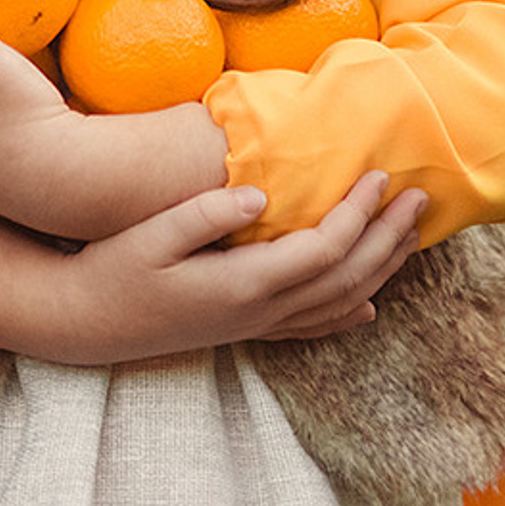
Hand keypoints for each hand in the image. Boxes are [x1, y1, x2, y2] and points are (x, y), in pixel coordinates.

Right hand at [12, 170, 427, 364]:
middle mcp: (259, 312)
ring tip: (407, 236)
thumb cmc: (113, 269)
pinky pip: (311, 326)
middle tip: (419, 199)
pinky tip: (366, 304)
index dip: (358, 213)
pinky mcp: (243, 329)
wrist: (85, 323)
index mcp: (243, 284)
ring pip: (337, 303)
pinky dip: (346, 311)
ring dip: (379, 269)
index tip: (381, 176)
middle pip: (344, 278)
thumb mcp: (151, 234)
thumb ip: (205, 213)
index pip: (323, 249)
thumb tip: (259, 193)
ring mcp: (254, 326)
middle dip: (386, 238)